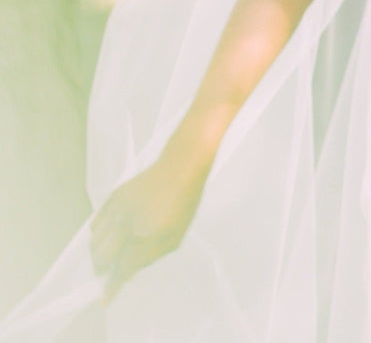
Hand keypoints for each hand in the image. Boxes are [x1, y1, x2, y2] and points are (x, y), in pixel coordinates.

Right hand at [90, 153, 207, 300]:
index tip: (105, 297)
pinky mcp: (113, 196)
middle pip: (100, 257)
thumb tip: (130, 272)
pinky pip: (95, 222)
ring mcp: (117, 208)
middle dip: (103, 269)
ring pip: (94, 240)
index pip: (122, 268)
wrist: (181, 164)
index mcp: (145, 234)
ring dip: (99, 252)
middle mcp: (126, 222)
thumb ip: (151, 257)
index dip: (112, 286)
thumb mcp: (176, 235)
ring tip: (111, 253)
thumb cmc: (184, 200)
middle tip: (111, 271)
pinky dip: (98, 234)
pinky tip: (109, 235)